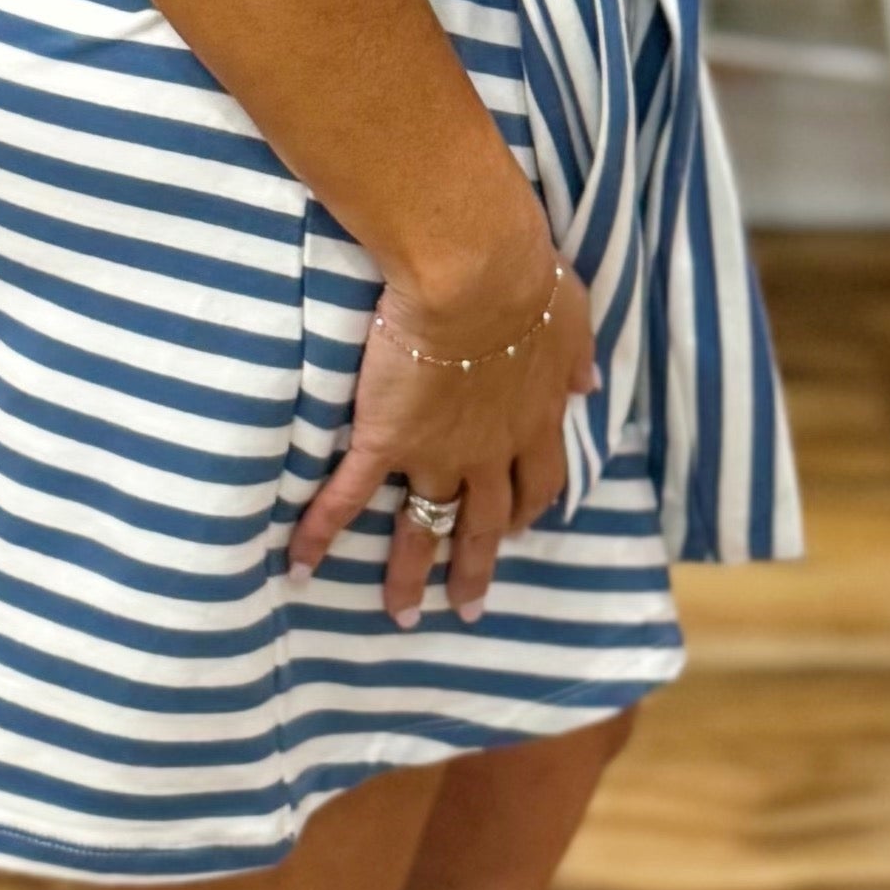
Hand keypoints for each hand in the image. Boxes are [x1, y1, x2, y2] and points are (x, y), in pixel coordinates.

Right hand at [289, 224, 599, 626]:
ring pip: (424, 526)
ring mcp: (436, 452)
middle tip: (468, 606)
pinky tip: (301, 565)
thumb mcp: (571, 317)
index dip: (527, 510)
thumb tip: (587, 384)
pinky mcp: (386, 440)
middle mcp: (490, 451)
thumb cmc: (527, 281)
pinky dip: (324, 532)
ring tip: (401, 613)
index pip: (538, 482)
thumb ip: (575, 357)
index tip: (520, 528)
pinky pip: (351, 495)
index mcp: (534, 418)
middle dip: (476, 566)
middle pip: (486, 523)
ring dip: (411, 573)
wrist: (475, 276)